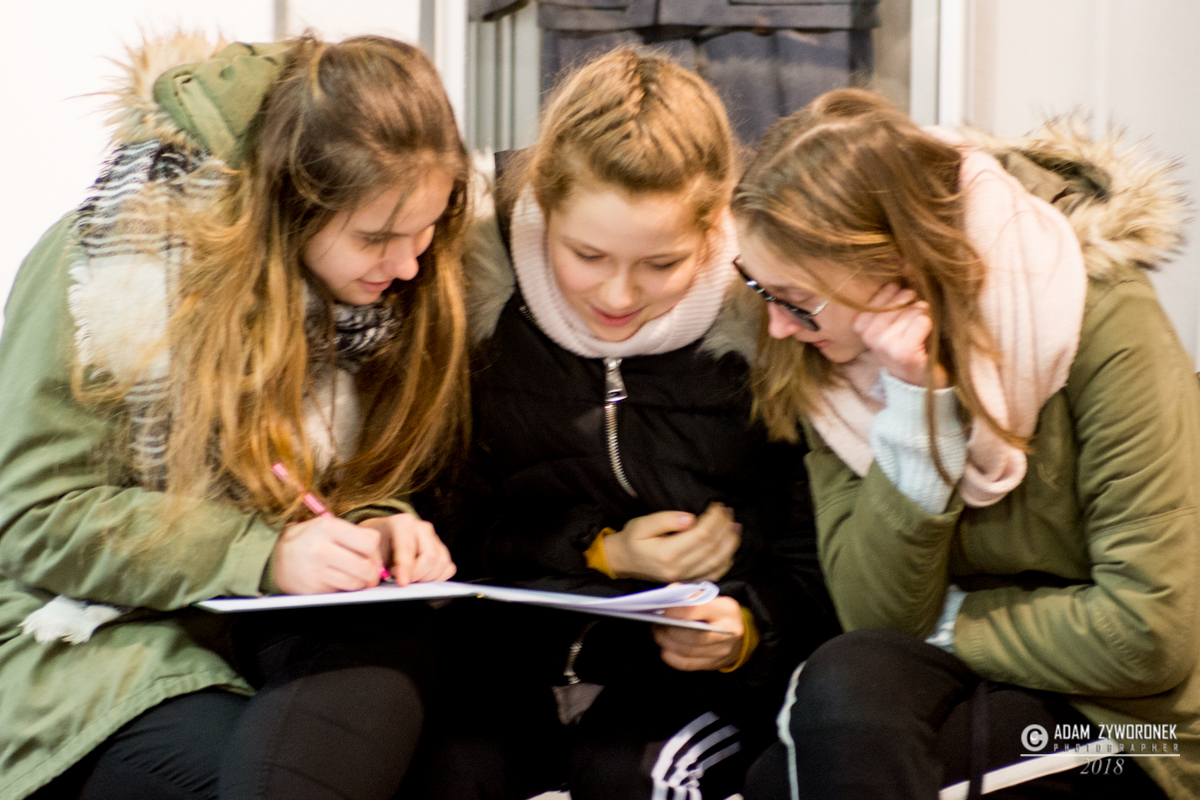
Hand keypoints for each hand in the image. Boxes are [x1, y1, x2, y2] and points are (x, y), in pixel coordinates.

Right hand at [272, 516, 386, 594]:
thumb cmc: (310, 540)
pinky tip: (341, 582)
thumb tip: (379, 559)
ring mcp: (315, 569)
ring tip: (358, 578)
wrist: (276, 557)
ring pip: (355, 582)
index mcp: (328, 527)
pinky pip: (341, 592)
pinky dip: (346, 589)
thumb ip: (354, 536)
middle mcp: (320, 548)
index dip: (376, 552)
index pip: (370, 542)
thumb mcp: (328, 527)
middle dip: (373, 573)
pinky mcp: (311, 587)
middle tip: (371, 574)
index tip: (372, 556)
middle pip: (365, 566)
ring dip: (361, 583)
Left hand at [360, 513, 455, 585]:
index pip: (408, 548)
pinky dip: (438, 577)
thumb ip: (375, 561)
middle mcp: (422, 527)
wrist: (383, 534)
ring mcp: (434, 537)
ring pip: (442, 563)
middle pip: (430, 557)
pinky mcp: (442, 549)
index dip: (406, 569)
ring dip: (427, 578)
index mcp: (403, 523)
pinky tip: (422, 578)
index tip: (403, 583)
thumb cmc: (377, 542)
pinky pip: (448, 568)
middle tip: (403, 582)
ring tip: (411, 579)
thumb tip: (383, 575)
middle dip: (417, 575)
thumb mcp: (370, 549)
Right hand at [604, 503, 740, 582]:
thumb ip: (665, 520)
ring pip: (718, 561)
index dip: (714, 519)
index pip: (701, 535)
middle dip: (724, 527)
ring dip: (730, 543)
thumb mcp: (642, 524)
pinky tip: (730, 547)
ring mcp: (685, 578)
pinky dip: (726, 560)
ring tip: (735, 526)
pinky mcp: (689, 582)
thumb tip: (690, 518)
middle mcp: (679, 569)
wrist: (623, 562)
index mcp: (667, 554)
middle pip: (713, 548)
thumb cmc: (632, 540)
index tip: (717, 505)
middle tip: (728, 511)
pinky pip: (714, 574)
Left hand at [654, 596, 744, 671]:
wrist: (736, 633)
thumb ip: (689, 594)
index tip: (662, 610)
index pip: (697, 610)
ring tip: (658, 633)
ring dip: (667, 643)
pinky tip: (665, 648)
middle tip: (656, 624)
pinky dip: (671, 657)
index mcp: (726, 610)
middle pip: (692, 636)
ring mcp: (722, 651)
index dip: (676, 611)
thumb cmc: (715, 611)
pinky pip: (686, 664)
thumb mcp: (709, 597)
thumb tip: (668, 594)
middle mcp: (728, 632)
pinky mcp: (713, 664)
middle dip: (669, 631)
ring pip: (687, 651)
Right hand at [853, 283, 947, 387]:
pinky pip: (923, 320)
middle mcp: (869, 334)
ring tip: (919, 337)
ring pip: (915, 310)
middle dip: (914, 309)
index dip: (903, 299)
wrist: (916, 380)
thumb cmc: (908, 344)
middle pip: (902, 298)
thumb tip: (903, 261)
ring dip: (924, 320)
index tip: (902, 318)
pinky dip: (929, 328)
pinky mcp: (903, 352)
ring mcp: (885, 344)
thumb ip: (893, 297)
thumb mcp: (893, 320)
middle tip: (913, 329)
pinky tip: (924, 342)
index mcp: (861, 324)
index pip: (888, 290)